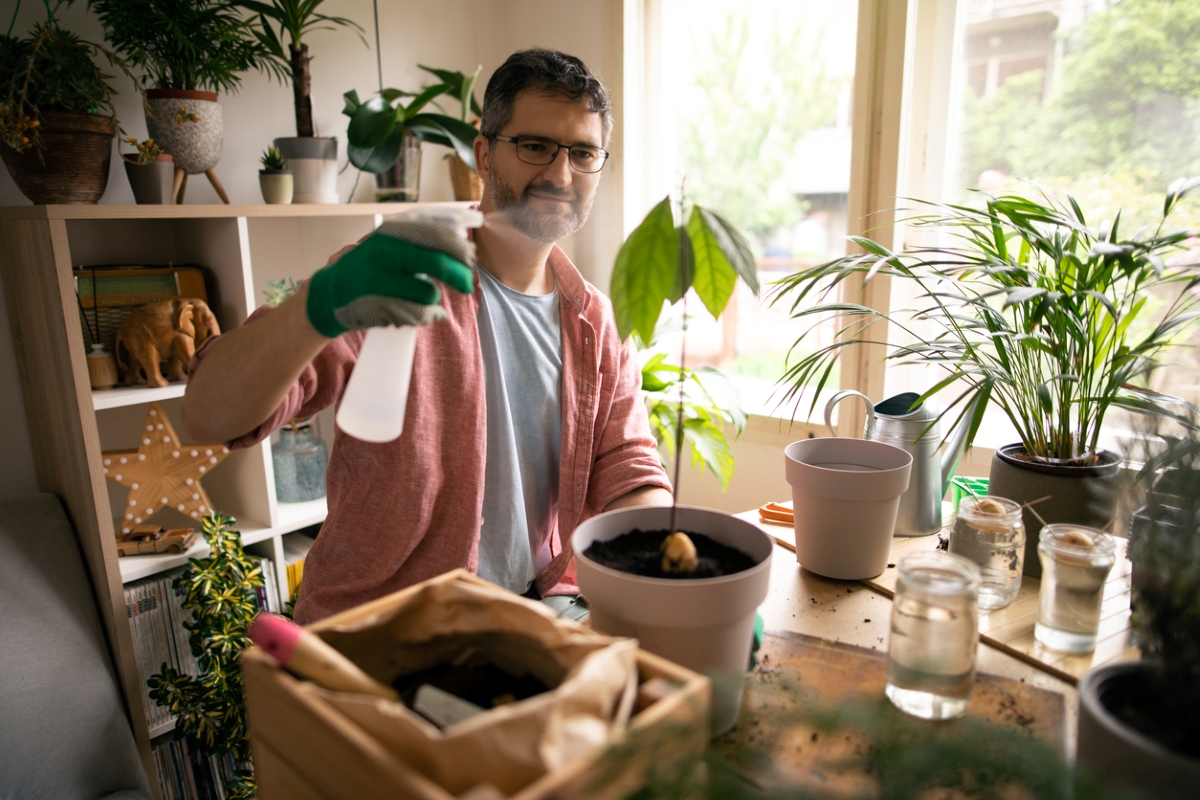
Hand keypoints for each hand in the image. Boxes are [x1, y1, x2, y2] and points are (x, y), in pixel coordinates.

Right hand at [306, 220, 475, 337]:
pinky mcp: (380, 306)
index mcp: (391, 233)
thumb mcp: (388, 245)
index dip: (459, 248)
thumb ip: (420, 243)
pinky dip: (422, 317)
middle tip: (466, 285)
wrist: (329, 294)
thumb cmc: (367, 269)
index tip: (470, 258)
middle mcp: (386, 253)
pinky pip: (417, 314)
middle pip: (438, 264)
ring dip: (430, 300)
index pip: (436, 235)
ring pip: (429, 293)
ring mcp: (381, 281)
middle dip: (459, 276)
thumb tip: (463, 247)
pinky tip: (407, 311)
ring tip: (413, 298)